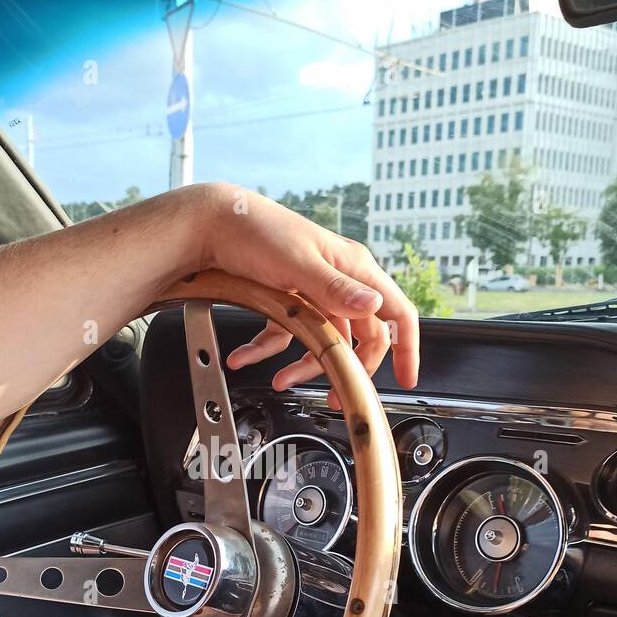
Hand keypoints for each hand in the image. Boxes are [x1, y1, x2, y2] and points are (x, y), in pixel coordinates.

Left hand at [195, 184, 418, 407]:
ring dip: (302, 365)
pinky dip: (264, 349)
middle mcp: (337, 281)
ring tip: (281, 381)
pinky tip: (243, 357)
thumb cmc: (255, 230)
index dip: (406, 347)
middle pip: (360, 335)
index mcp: (353, 267)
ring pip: (322, 339)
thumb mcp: (298, 263)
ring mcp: (310, 291)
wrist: (210, 221)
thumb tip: (374, 305)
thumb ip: (336, 288)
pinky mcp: (284, 298)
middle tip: (337, 396)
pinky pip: (284, 333)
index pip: (396, 312)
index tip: (405, 379)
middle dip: (350, 368)